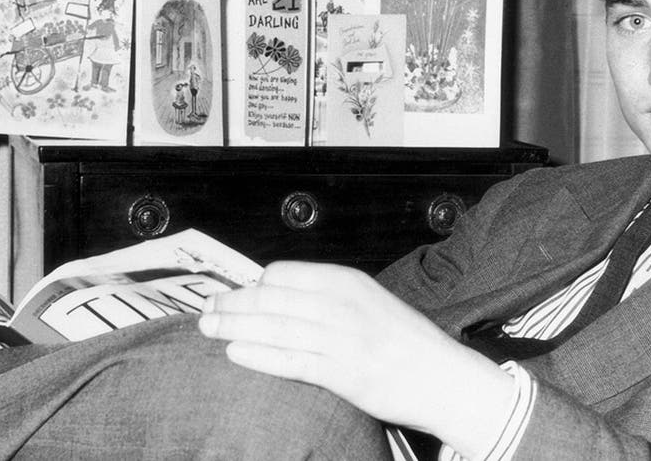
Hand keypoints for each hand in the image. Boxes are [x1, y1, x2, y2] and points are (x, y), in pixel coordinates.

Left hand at [199, 260, 513, 455]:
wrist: (444, 377)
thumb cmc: (407, 342)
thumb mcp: (370, 303)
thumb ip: (330, 298)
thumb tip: (283, 299)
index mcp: (348, 282)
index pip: (284, 274)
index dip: (252, 284)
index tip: (234, 293)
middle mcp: (342, 305)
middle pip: (271, 298)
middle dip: (232, 303)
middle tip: (206, 308)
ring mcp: (342, 338)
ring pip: (274, 327)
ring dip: (234, 326)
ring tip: (208, 329)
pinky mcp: (343, 372)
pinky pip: (290, 360)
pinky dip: (258, 355)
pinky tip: (235, 353)